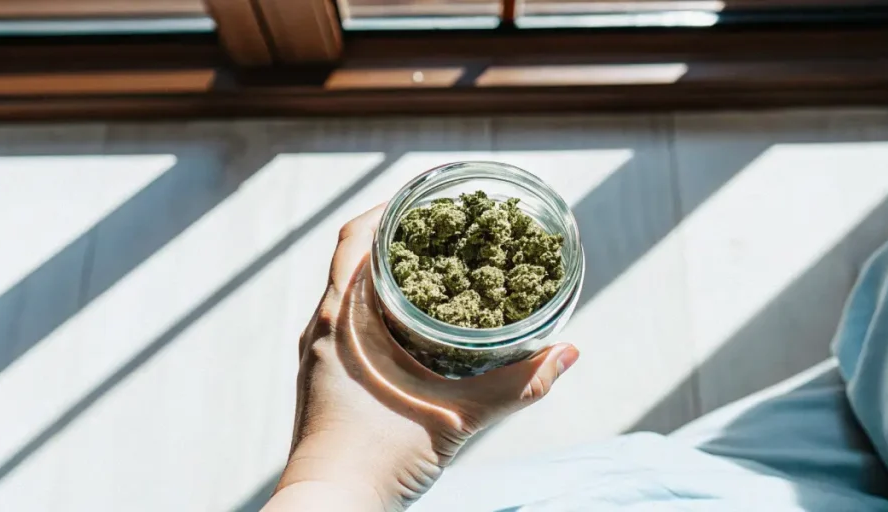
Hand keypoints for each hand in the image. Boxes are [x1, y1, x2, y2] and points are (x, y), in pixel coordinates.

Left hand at [264, 205, 579, 510]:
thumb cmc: (379, 462)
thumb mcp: (458, 419)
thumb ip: (519, 385)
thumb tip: (570, 352)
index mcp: (341, 320)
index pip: (353, 237)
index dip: (389, 208)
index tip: (427, 195)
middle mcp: (321, 328)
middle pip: (352, 258)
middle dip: (396, 237)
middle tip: (444, 228)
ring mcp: (317, 354)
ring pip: (349, 291)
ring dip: (386, 272)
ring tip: (433, 266)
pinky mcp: (323, 378)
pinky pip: (347, 322)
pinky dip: (379, 307)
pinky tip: (412, 324)